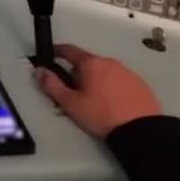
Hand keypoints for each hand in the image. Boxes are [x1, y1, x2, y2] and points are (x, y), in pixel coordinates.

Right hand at [35, 43, 161, 138]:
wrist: (140, 130)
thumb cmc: (102, 115)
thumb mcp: (71, 104)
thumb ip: (52, 85)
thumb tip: (39, 71)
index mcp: (91, 64)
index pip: (70, 50)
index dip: (58, 51)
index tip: (52, 53)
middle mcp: (110, 63)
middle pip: (88, 63)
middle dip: (79, 75)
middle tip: (75, 94)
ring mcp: (127, 72)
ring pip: (105, 73)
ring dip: (97, 81)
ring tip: (96, 104)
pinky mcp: (140, 84)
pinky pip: (120, 81)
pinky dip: (113, 88)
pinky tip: (113, 105)